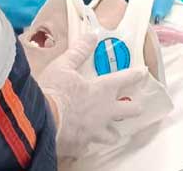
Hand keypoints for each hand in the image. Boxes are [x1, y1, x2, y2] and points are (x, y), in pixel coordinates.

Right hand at [39, 33, 146, 158]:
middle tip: (137, 106)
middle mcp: (104, 112)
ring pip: (113, 135)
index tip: (144, 72)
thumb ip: (79, 52)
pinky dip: (87, 143)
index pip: (125, 79)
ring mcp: (95, 131)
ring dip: (113, 132)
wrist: (39, 122)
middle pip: (129, 111)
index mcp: (102, 90)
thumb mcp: (63, 66)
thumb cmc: (53, 92)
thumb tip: (92, 36)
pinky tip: (84, 142)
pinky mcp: (82, 146)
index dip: (136, 75)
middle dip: (135, 107)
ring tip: (112, 132)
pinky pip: (89, 146)